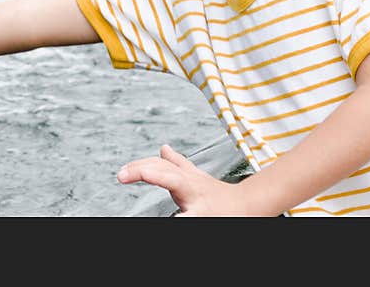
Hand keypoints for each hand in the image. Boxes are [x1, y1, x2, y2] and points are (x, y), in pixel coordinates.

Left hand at [117, 144, 249, 215]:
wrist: (249, 205)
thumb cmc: (217, 195)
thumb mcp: (196, 176)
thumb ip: (177, 164)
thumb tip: (163, 148)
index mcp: (186, 180)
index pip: (161, 168)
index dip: (140, 168)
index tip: (120, 174)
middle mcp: (191, 190)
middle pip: (166, 174)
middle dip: (145, 171)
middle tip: (120, 175)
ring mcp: (199, 207)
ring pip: (179, 198)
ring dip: (167, 199)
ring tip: (149, 189)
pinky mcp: (203, 220)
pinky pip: (189, 220)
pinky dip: (182, 220)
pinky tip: (175, 220)